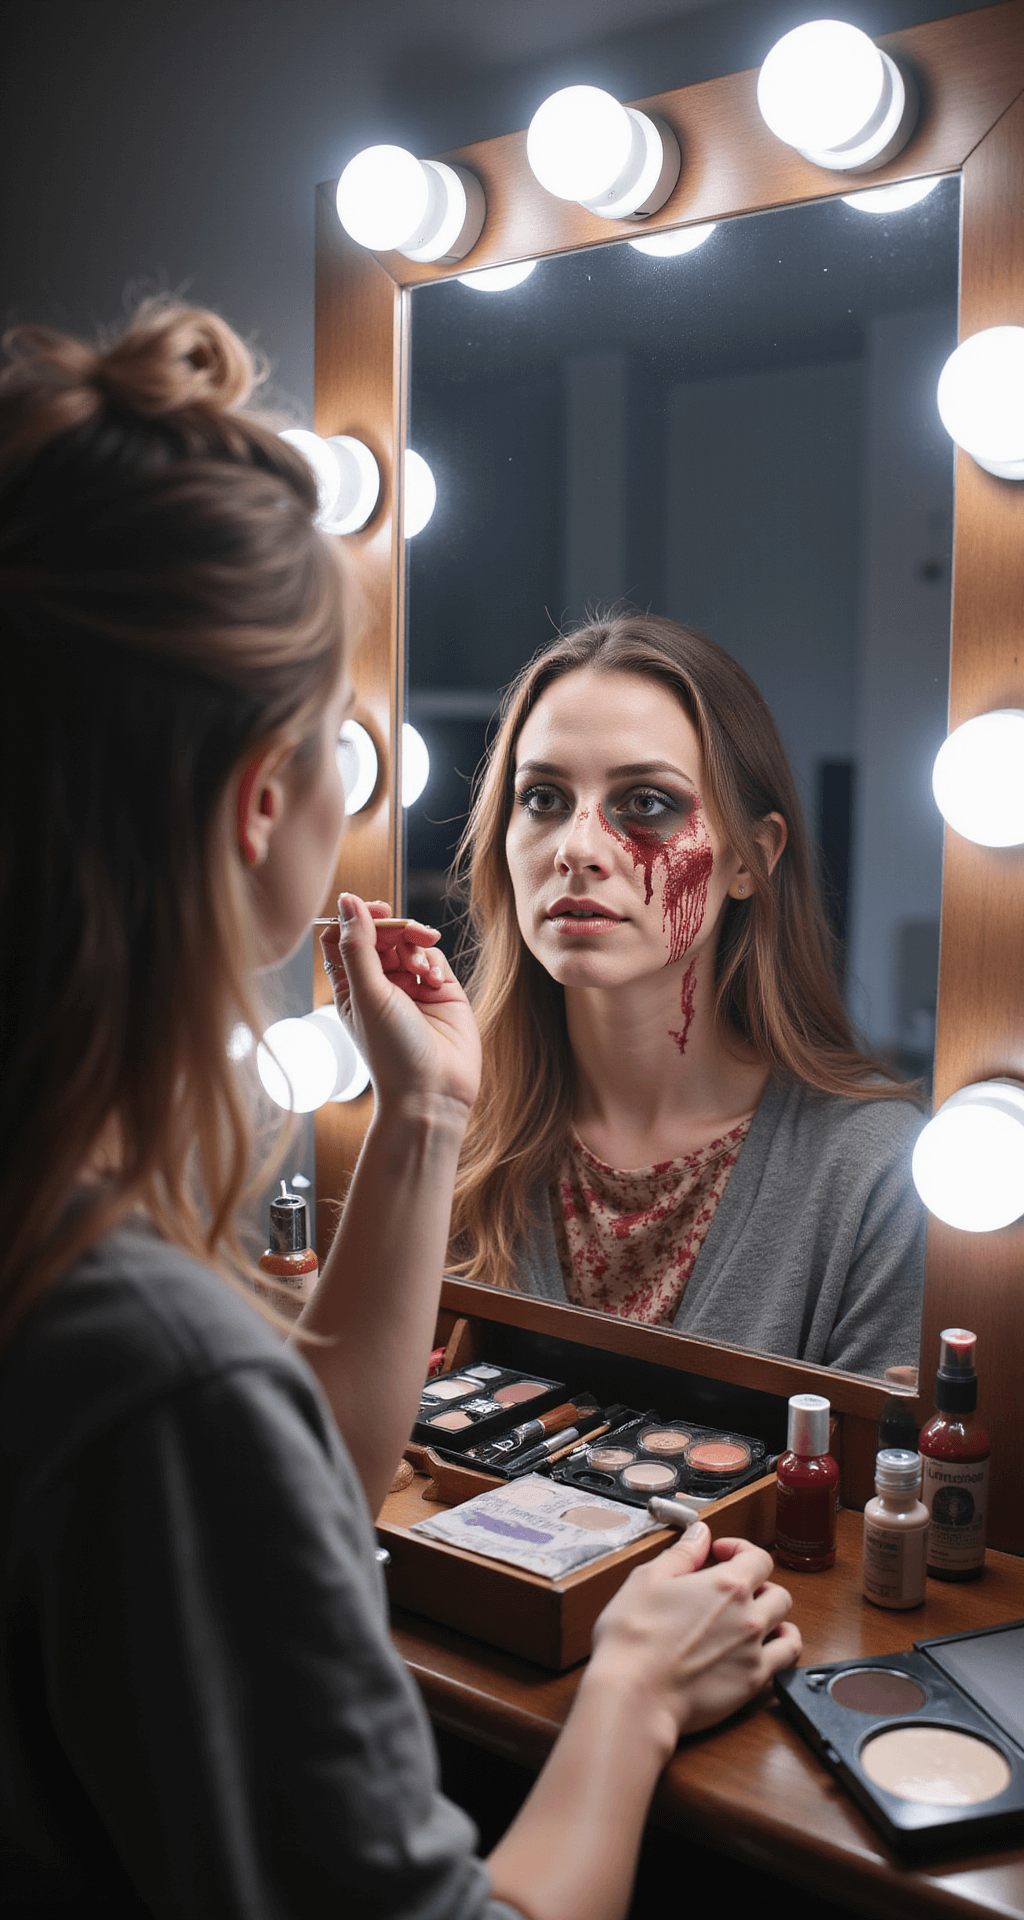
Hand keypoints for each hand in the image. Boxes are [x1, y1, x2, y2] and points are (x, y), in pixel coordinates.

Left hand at [320, 894, 480, 1119]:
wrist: (434, 1091)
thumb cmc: (392, 1052)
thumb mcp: (366, 994)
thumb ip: (357, 945)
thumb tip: (347, 900)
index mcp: (350, 987)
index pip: (343, 938)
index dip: (355, 918)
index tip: (371, 910)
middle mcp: (379, 985)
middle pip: (380, 934)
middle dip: (393, 928)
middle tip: (406, 930)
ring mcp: (411, 987)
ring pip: (409, 942)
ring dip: (415, 944)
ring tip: (422, 968)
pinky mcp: (442, 991)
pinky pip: (434, 958)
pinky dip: (434, 962)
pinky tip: (434, 982)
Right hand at [586, 1522, 800, 1754]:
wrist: (634, 1695)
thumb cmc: (634, 1638)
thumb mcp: (648, 1579)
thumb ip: (683, 1554)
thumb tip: (700, 1534)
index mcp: (727, 1585)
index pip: (758, 1557)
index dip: (741, 1549)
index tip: (722, 1554)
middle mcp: (748, 1617)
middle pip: (777, 1591)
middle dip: (757, 1585)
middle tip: (733, 1591)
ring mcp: (754, 1652)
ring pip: (786, 1624)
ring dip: (772, 1616)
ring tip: (751, 1618)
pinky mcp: (752, 1684)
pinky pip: (786, 1660)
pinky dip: (782, 1647)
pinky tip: (767, 1646)